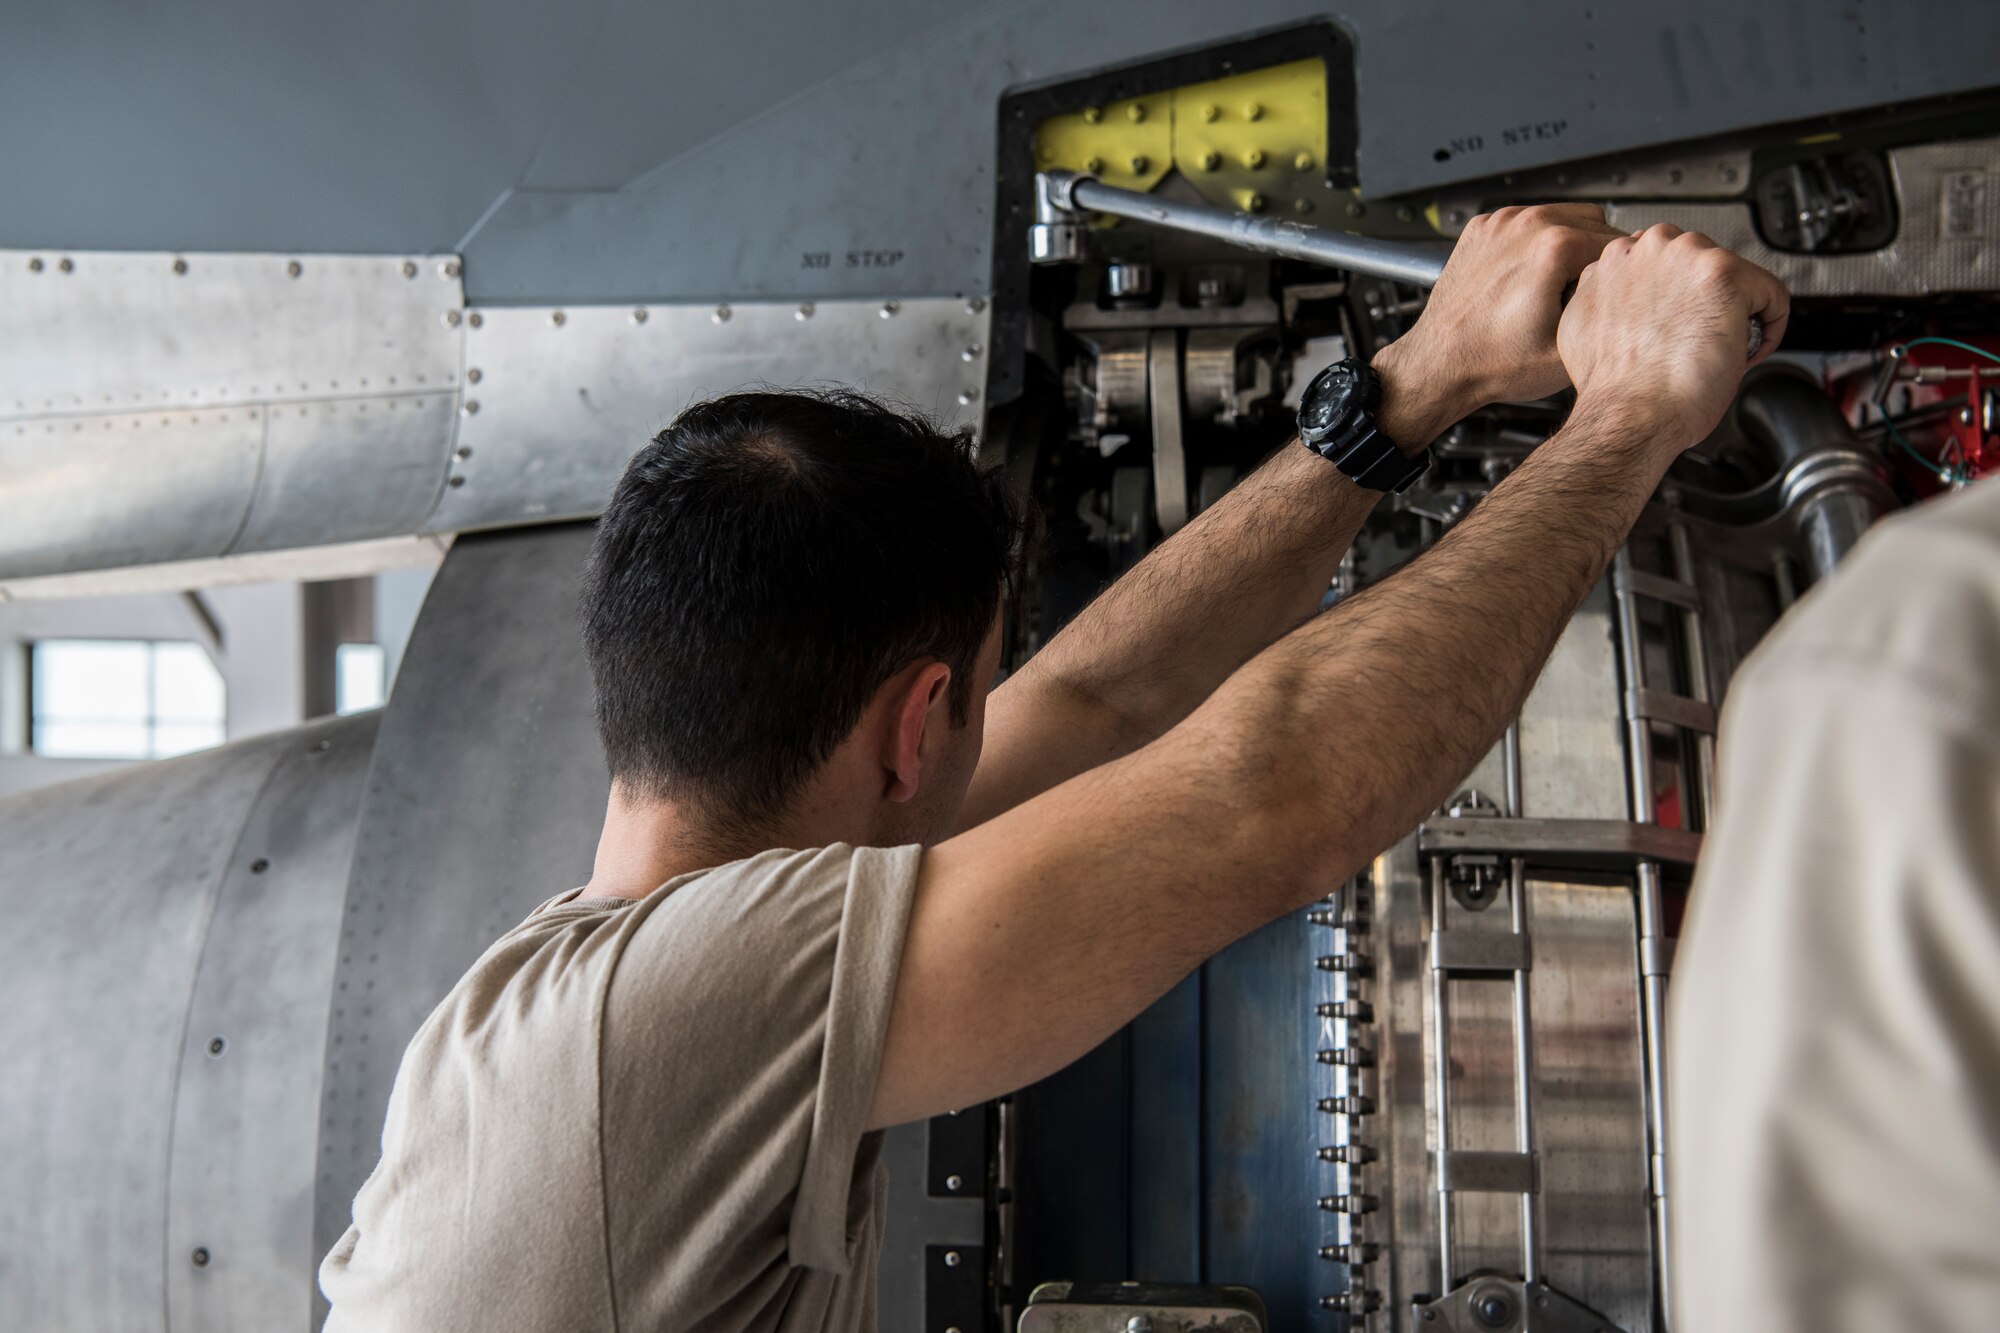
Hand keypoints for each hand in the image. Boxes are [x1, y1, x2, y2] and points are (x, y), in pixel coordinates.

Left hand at [1376, 204, 1626, 422]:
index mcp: (1554, 247)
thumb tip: (1633, 284)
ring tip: (1554, 287)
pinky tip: (1527, 278)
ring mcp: (1500, 223)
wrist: (1439, 366)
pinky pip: (1526, 222)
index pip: (1618, 245)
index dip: (1619, 275)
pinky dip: (1534, 243)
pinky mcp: (1481, 228)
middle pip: (1595, 223)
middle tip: (1581, 295)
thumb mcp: (1572, 348)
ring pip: (1561, 217)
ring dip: (1567, 246)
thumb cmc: (1494, 363)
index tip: (1609, 295)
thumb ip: (1610, 308)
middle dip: (1594, 256)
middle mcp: (1526, 225)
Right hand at [1556, 223, 1789, 453]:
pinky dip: (1769, 327)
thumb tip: (1624, 301)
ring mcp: (1687, 257)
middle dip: (1706, 302)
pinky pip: (1771, 293)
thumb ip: (1608, 299)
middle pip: (1702, 262)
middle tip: (1697, 343)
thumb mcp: (1586, 329)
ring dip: (1737, 312)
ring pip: (1736, 275)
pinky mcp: (1725, 274)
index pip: (1666, 260)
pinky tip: (1743, 353)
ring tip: (1719, 350)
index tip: (1679, 328)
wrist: (1628, 416)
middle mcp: (1649, 249)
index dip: (1678, 300)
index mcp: (1615, 258)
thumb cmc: (1612, 390)